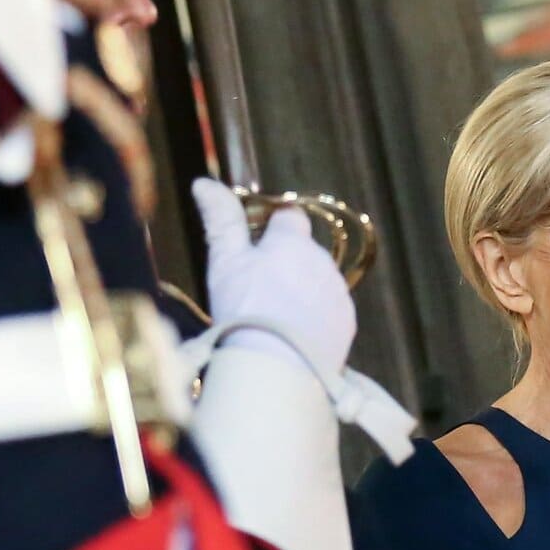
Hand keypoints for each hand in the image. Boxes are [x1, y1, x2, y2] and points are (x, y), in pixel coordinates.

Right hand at [191, 177, 355, 371]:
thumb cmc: (245, 309)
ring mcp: (337, 294)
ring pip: (319, 284)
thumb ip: (220, 219)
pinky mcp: (345, 325)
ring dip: (302, 294)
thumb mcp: (224, 260)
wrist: (276, 366)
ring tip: (274, 320)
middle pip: (305, 253)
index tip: (258, 248)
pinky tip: (293, 338)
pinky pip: (330, 314)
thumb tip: (205, 183)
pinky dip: (315, 321)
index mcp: (292, 241)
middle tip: (258, 294)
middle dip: (287, 266)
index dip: (274, 229)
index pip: (290, 217)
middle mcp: (322, 262)